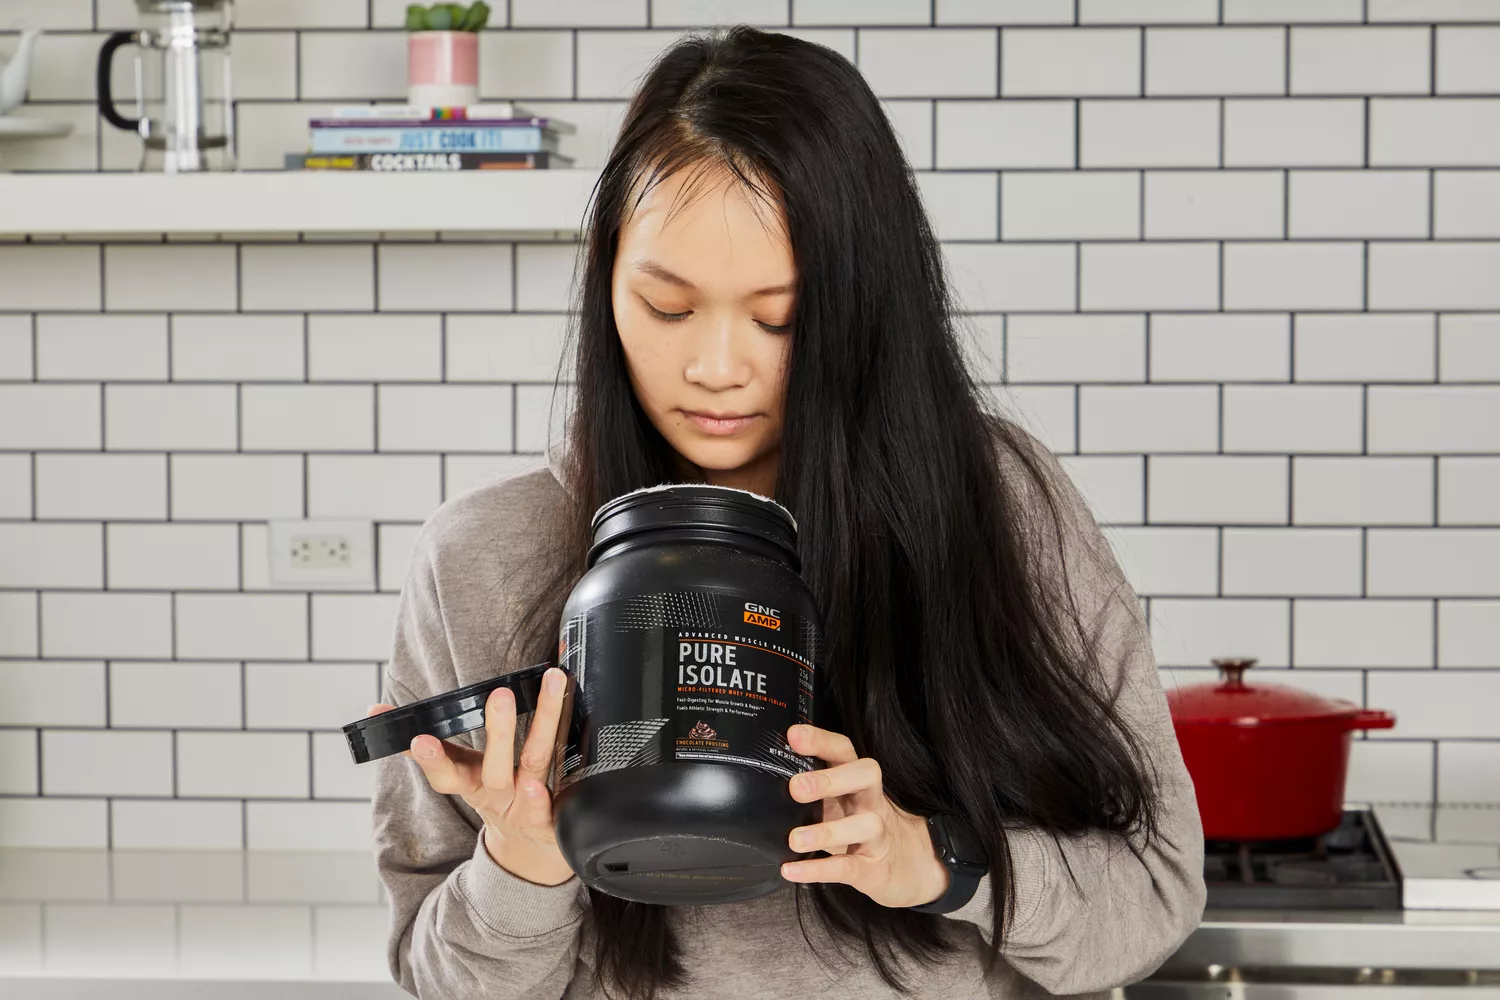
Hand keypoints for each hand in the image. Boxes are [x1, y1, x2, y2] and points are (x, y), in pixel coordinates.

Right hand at [366, 666, 575, 886]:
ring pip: (534, 765)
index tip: (418, 739)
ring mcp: (524, 808)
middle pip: (494, 767)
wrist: (525, 846)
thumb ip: (425, 745)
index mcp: (469, 782)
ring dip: (542, 732)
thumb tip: (375, 712)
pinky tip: (544, 785)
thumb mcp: (455, 772)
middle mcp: (497, 795)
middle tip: (500, 696)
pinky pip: (550, 810)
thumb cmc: (490, 793)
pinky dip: (545, 801)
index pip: (445, 773)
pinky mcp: (550, 822)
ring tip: (547, 707)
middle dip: (498, 731)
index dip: (430, 759)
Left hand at [779, 724, 950, 908]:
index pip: (844, 751)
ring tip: (795, 839)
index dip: (821, 740)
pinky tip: (792, 870)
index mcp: (857, 780)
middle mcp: (871, 801)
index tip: (794, 736)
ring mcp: (877, 835)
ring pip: (863, 825)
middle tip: (796, 788)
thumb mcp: (842, 800)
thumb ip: (813, 786)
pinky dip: (820, 870)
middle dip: (830, 779)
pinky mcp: (873, 869)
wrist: (907, 866)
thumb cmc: (859, 825)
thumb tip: (764, 773)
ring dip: (826, 831)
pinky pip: (848, 868)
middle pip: (863, 776)